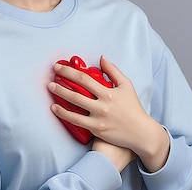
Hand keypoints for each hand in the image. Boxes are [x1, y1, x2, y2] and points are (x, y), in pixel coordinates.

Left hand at [49, 56, 169, 171]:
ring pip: (74, 107)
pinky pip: (76, 121)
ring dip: (60, 97)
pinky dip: (64, 114)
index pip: (85, 79)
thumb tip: (102, 58)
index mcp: (109, 92)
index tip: (59, 67)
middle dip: (61, 83)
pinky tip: (55, 108)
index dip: (69, 72)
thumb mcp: (126, 85)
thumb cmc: (133, 107)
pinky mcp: (96, 130)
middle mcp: (102, 105)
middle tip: (50, 78)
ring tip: (51, 89)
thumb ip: (113, 70)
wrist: (140, 132)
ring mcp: (98, 118)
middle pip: (76, 92)